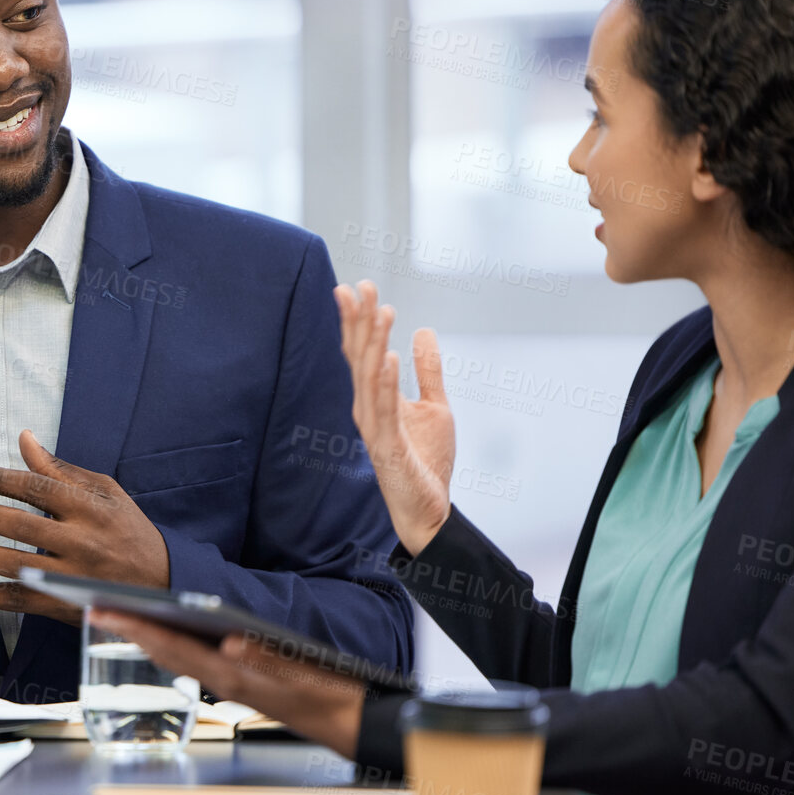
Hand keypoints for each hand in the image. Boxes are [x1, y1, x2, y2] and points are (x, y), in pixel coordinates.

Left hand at [0, 430, 168, 625]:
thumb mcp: (103, 491)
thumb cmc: (128, 529)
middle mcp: (81, 541)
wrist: (163, 581)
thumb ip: (59, 469)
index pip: (34, 486)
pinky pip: (16, 599)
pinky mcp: (63, 604)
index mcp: (90, 507)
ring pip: (13, 563)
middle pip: (19, 523)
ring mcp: (72, 576)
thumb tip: (23, 437)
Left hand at [90, 609, 364, 757]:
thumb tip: (232, 642)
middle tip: (95, 607)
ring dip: (145, 636)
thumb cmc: (327, 695)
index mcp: (234, 676)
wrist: (347, 722)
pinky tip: (161, 635)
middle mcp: (223, 680)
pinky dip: (169, 645)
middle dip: (129, 629)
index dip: (137, 628)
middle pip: (165, 652)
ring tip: (118, 616)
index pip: (174, 648)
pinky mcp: (237, 681)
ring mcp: (228, 682)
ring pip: (176, 657)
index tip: (106, 610)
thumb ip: (268, 659)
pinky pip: (192, 661)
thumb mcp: (302, 674)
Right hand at [333, 280, 455, 554]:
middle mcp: (367, 408)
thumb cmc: (426, 461)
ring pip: (368, 377)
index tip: (358, 286)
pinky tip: (386, 357)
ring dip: (373, 342)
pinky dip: (384, 382)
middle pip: (360, 357)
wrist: (428, 509)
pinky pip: (383, 409)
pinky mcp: (386, 446)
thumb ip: (427, 371)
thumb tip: (423, 331)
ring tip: (381, 310)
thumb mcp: (435, 407)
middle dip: (359, 321)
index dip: (359, 320)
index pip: (363, 351)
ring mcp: (374, 427)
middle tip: (360, 285)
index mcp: (376, 398)